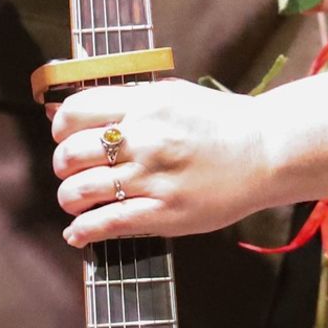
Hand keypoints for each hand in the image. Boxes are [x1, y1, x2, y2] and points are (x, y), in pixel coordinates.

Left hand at [53, 79, 266, 245]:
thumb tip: (70, 110)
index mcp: (146, 104)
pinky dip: (81, 231)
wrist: (266, 150)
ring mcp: (153, 177)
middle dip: (62, 165)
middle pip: (70, 154)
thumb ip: (126, 100)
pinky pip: (105, 224)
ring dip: (70, 199)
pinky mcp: (164, 213)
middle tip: (72, 171)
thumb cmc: (220, 121)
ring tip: (79, 200)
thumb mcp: (173, 95)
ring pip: (80, 191)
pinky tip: (79, 233)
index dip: (61, 126)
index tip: (66, 136)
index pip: (75, 111)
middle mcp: (145, 138)